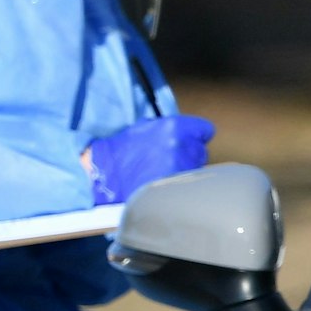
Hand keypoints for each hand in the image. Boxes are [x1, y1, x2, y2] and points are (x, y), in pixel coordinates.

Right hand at [85, 115, 214, 204]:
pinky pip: (187, 183)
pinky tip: (163, 183)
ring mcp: (181, 166)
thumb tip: (184, 131)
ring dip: (185, 170)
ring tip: (164, 172)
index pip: (205, 130)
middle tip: (170, 159)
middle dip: (189, 154)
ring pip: (196, 169)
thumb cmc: (121, 151)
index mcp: (173, 126)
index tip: (190, 141)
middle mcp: (181, 145)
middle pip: (201, 151)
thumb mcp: (143, 128)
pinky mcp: (178, 184)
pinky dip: (179, 184)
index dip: (197, 135)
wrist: (106, 174)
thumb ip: (167, 127)